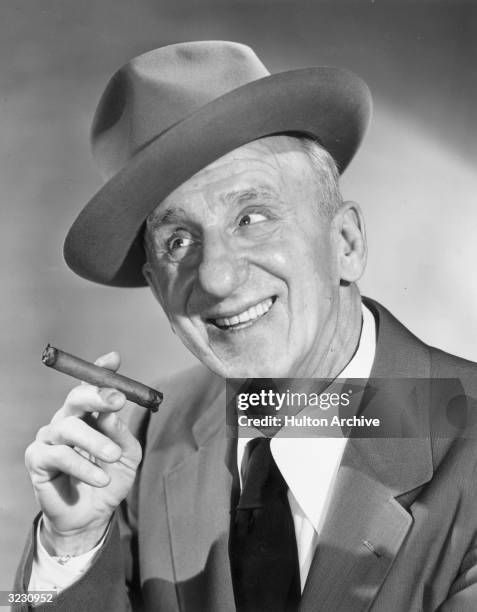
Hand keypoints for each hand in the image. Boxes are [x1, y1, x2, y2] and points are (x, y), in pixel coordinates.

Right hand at [25, 351, 141, 554]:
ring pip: (69, 427)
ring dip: (95, 441)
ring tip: (114, 457)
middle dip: (97, 395)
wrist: (93, 516)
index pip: (92, 385)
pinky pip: (58, 455)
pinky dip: (82, 466)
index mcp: (89, 414)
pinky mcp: (37, 459)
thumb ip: (120, 433)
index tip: (114, 359)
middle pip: (76, 397)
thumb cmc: (111, 479)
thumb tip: (111, 412)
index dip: (101, 370)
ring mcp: (50, 438)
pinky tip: (100, 478)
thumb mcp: (127, 455)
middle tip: (117, 401)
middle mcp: (67, 419)